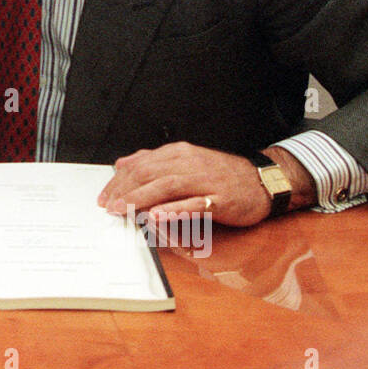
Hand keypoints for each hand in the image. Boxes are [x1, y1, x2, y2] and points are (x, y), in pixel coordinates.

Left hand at [97, 142, 271, 226]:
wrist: (263, 180)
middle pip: (148, 173)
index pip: (140, 164)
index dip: (119, 181)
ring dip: (140, 198)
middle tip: (108, 206)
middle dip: (124, 190)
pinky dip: (173, 209)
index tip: (104, 196)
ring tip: (122, 210)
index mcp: (179, 153)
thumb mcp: (185, 161)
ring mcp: (204, 180)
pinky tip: (157, 215)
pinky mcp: (219, 199)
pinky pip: (194, 204)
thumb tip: (122, 164)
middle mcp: (189, 163)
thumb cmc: (221, 174)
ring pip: (166, 186)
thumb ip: (154, 162)